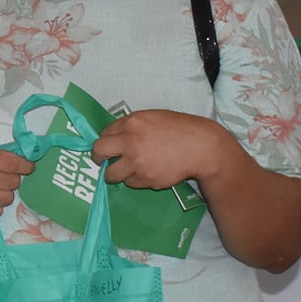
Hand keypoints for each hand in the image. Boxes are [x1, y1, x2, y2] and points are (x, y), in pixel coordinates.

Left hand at [90, 110, 228, 190]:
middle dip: (99, 158)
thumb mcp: (153, 118)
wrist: (201, 147)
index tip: (107, 147)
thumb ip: (132, 126)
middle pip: (99, 152)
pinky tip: (149, 171)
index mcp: (132, 123)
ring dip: (118, 173)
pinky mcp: (146, 179)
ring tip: (130, 169)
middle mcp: (131, 142)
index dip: (105, 141)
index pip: (104, 133)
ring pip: (113, 174)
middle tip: (103, 162)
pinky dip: (137, 179)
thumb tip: (115, 136)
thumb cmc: (179, 129)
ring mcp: (137, 162)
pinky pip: (131, 183)